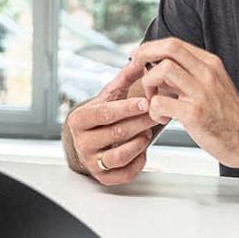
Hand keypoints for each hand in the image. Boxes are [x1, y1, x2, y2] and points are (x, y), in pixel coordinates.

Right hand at [64, 61, 154, 185]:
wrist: (91, 140)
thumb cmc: (103, 115)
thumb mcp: (110, 96)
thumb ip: (124, 78)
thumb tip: (139, 59)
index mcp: (79, 119)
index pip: (104, 113)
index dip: (126, 108)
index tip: (146, 102)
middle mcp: (81, 142)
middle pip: (116, 133)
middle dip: (140, 122)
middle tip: (159, 114)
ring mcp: (91, 162)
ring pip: (120, 155)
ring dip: (140, 142)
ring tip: (148, 131)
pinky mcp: (102, 178)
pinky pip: (124, 173)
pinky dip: (138, 162)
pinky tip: (143, 149)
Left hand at [132, 38, 238, 168]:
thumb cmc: (226, 116)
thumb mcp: (211, 86)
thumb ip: (187, 74)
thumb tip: (158, 67)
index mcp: (210, 64)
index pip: (174, 44)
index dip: (151, 48)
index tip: (139, 57)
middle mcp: (207, 73)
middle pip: (169, 48)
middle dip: (144, 54)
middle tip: (134, 67)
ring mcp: (201, 93)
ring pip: (162, 70)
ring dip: (149, 85)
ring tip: (154, 100)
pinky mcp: (195, 113)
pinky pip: (160, 102)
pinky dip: (153, 110)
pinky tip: (162, 119)